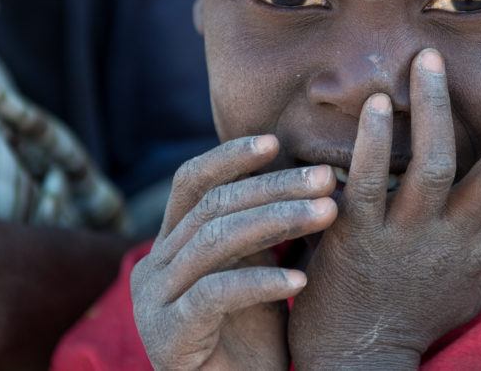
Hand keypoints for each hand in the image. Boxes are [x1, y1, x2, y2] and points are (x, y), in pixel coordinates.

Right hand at [131, 135, 337, 369]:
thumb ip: (265, 230)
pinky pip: (215, 294)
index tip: (276, 140)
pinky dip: (261, 282)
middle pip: (211, 205)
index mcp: (169, 245)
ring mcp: (154, 302)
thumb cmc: (254, 340)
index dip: (230, 156)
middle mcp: (153, 267)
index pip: (192, 183)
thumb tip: (310, 174)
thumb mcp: (258, 271)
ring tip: (327, 214)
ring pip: (215, 240)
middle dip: (273, 186)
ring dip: (277, 221)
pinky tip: (300, 279)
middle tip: (326, 177)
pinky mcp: (168, 335)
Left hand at [289, 49, 480, 368]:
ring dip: (437, 108)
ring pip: (436, 166)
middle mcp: (458, 242)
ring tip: (429, 58)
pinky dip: (375, 142)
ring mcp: (409, 240)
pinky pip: (369, 184)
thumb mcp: (474, 276)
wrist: (361, 357)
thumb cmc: (419, 307)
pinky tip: (378, 104)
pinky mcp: (359, 240)